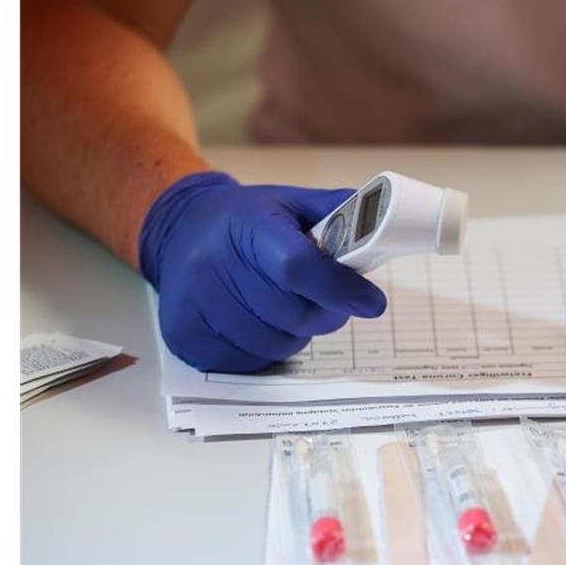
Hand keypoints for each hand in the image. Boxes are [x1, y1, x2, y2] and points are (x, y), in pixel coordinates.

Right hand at [139, 172, 386, 371]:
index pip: (299, 267)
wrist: (179, 230)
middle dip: (325, 312)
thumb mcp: (290, 203)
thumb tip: (385, 227)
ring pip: (277, 344)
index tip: (372, 302)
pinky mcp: (185, 334)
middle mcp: (213, 264)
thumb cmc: (245, 221)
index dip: (340, 288)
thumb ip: (339, 213)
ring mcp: (196, 303)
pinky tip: (258, 321)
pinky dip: (266, 349)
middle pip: (294, 314)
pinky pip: (250, 361)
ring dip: (296, 333)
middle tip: (325, 299)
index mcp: (248, 226)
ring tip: (283, 305)